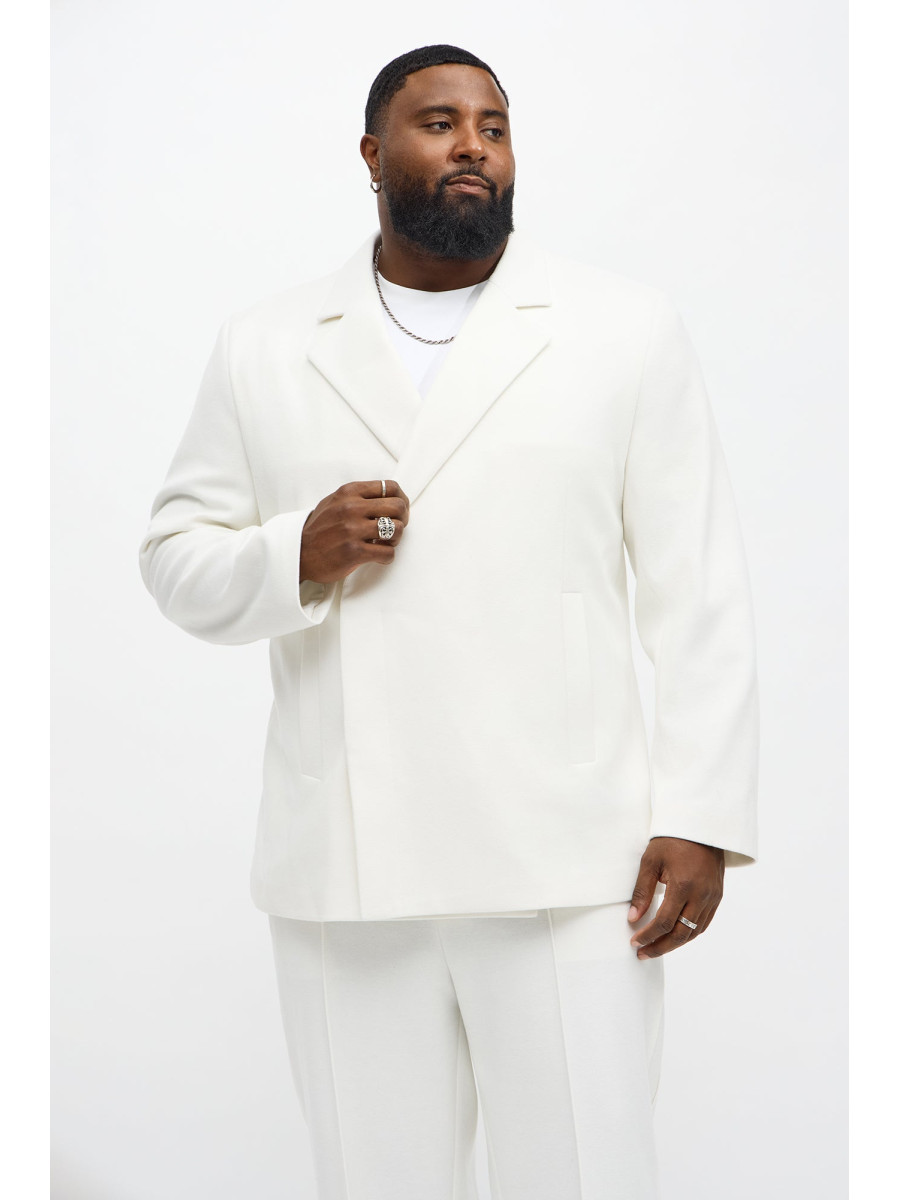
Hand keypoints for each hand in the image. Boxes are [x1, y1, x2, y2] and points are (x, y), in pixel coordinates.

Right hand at [299, 479, 409, 583]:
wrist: (299, 553)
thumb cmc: (319, 529)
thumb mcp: (335, 501)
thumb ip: (358, 496)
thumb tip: (386, 497)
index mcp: (349, 492)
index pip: (390, 487)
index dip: (401, 499)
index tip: (398, 511)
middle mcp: (351, 508)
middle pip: (398, 507)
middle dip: (402, 520)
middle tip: (394, 529)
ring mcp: (353, 530)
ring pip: (397, 529)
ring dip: (395, 539)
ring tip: (384, 543)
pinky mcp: (354, 551)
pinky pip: (388, 553)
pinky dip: (387, 556)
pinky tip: (377, 556)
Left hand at [628, 836, 723, 958]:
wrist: (701, 826)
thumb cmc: (672, 840)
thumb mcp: (651, 861)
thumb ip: (642, 891)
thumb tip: (633, 918)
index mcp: (684, 885)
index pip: (665, 922)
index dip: (648, 936)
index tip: (635, 943)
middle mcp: (701, 895)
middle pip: (681, 933)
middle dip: (660, 947)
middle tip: (643, 953)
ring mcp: (712, 897)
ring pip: (694, 932)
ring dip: (675, 944)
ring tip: (656, 948)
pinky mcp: (717, 896)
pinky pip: (704, 923)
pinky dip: (689, 933)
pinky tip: (675, 936)